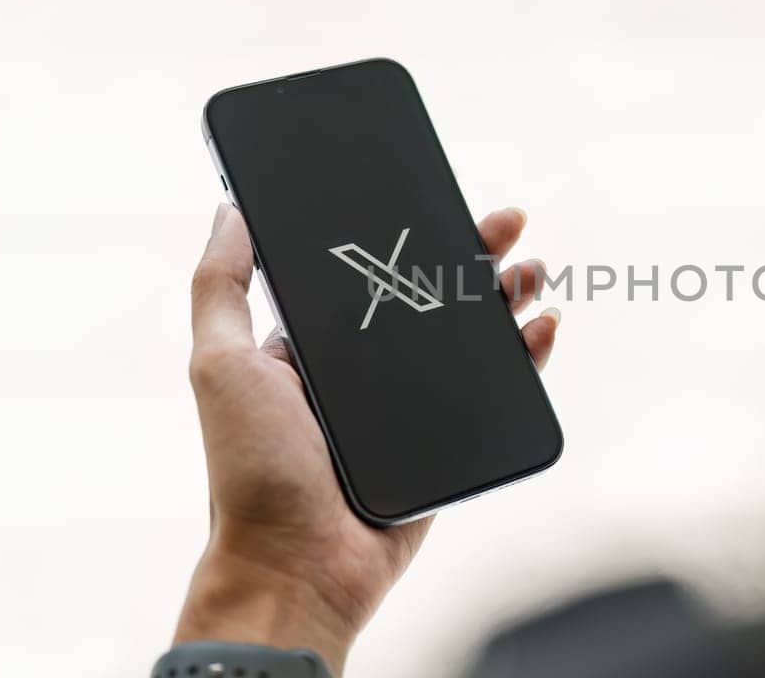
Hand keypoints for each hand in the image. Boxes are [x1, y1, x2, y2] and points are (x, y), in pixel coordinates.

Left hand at [174, 204, 559, 673]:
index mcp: (313, 348)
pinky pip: (495, 393)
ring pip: (471, 339)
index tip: (435, 197)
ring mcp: (409, 411)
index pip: (370, 274)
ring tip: (530, 270)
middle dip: (472, 255)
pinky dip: (527, 357)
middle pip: (432, 297)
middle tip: (505, 222)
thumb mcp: (221, 365)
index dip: (407, 234)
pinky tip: (542, 326)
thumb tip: (230, 209)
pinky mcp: (448, 445)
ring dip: (507, 297)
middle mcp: (364, 376)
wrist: (300, 566)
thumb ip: (221, 287)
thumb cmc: (251, 471)